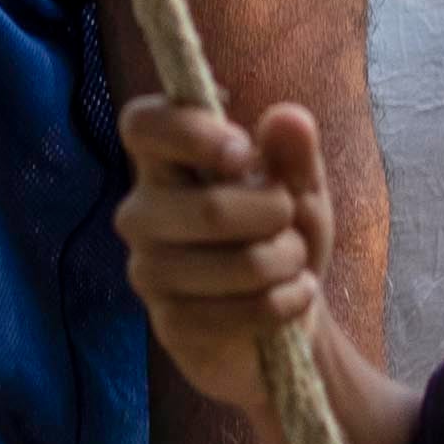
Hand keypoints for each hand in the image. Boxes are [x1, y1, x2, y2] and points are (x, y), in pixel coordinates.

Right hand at [107, 91, 340, 418]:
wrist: (283, 317)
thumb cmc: (279, 237)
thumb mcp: (299, 189)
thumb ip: (294, 154)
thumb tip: (289, 118)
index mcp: (165, 164)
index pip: (143, 124)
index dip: (192, 131)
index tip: (245, 153)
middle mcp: (143, 214)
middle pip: (210, 209)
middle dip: (276, 215)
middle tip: (290, 222)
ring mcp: (149, 272)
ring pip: (238, 264)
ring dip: (288, 262)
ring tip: (294, 264)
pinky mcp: (170, 324)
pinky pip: (244, 311)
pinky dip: (287, 303)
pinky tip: (291, 298)